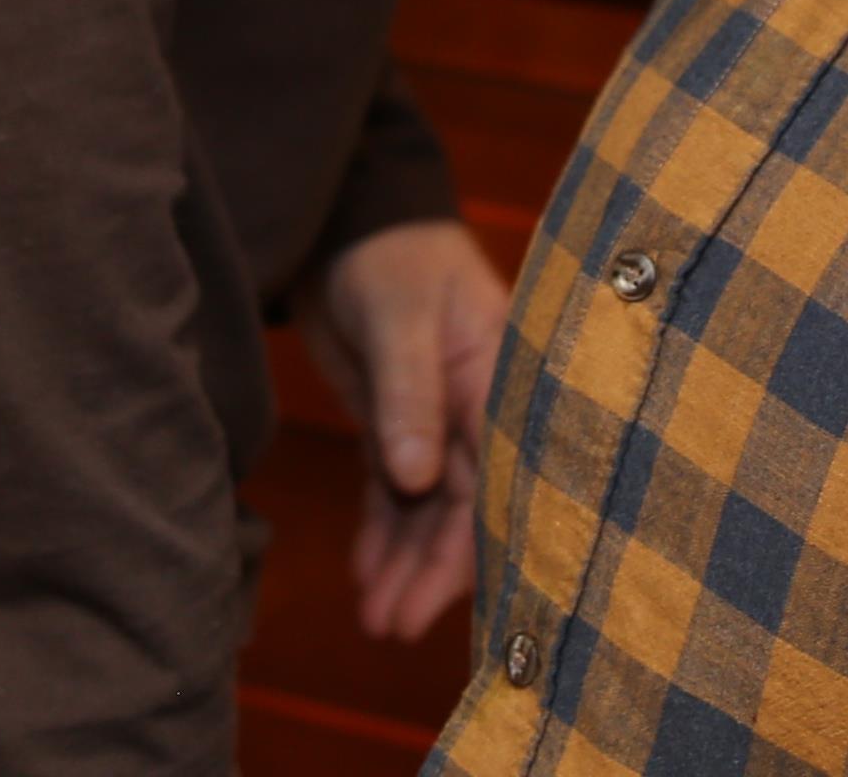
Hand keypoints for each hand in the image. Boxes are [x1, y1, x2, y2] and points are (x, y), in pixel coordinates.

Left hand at [306, 218, 504, 644]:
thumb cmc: (389, 253)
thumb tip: (417, 478)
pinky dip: (382, 533)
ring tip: (375, 620)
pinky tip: (366, 576)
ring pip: (427, 510)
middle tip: (392, 628)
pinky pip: (396, 492)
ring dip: (404, 563)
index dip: (471, 548)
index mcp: (500, 382)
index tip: (441, 604)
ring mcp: (439, 420)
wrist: (347, 220)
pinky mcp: (399, 423)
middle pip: (463, 509)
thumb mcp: (399, 316)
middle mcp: (479, 410)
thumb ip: (408, 394)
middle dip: (430, 572)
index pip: (497, 480)